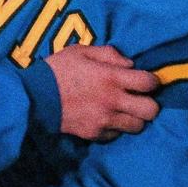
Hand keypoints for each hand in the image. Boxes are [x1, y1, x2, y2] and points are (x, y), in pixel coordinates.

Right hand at [44, 45, 158, 139]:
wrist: (34, 97)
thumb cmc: (58, 69)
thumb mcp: (81, 51)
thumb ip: (109, 54)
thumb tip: (130, 65)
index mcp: (110, 77)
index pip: (148, 82)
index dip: (153, 80)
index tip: (147, 80)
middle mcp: (112, 101)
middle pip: (151, 110)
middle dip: (150, 103)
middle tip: (139, 98)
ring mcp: (104, 121)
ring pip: (137, 126)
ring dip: (134, 117)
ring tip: (123, 110)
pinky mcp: (95, 134)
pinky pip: (117, 135)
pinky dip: (115, 127)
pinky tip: (106, 118)